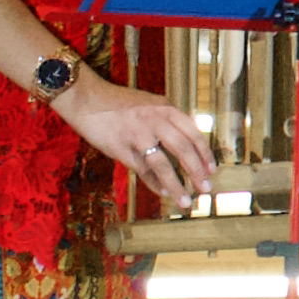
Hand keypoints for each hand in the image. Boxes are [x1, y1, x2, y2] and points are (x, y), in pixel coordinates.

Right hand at [65, 78, 220, 206]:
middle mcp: (153, 120)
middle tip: (206, 188)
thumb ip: (167, 121)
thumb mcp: (150, 104)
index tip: (212, 170)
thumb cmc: (119, 104)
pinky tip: (162, 191)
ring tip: (185, 200)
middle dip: (197, 171)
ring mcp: (136, 134)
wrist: (86, 98)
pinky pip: (141, 169)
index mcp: (164, 108)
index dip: (205, 154)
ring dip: (176, 185)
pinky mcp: (119, 147)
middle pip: (182, 149)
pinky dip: (154, 183)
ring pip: (162, 164)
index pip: (193, 133)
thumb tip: (188, 146)